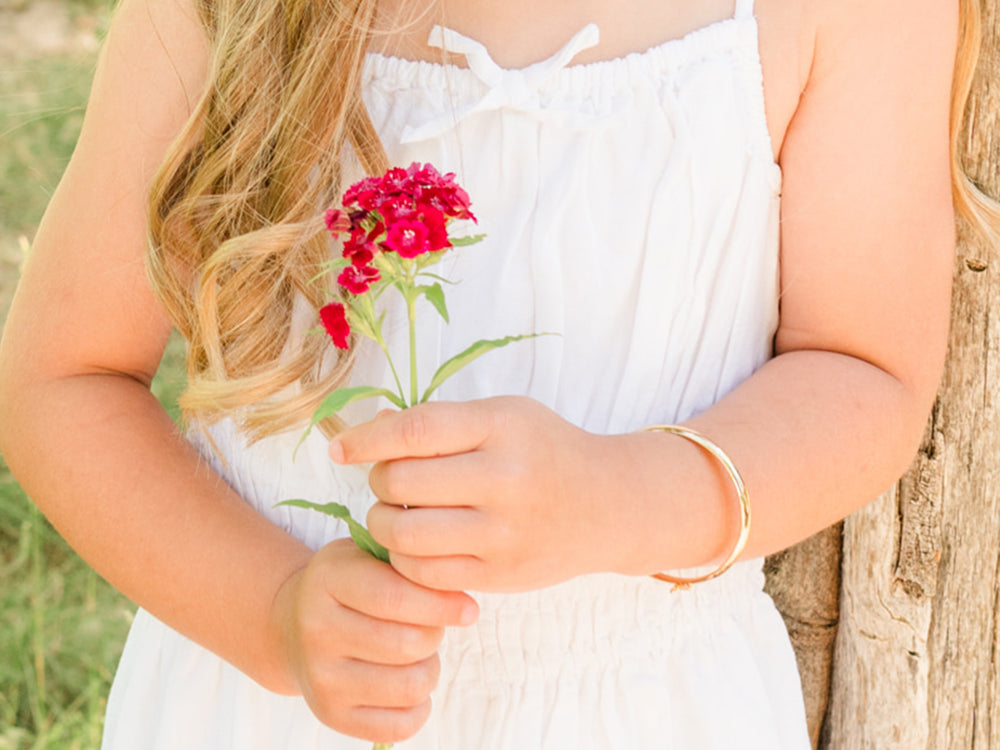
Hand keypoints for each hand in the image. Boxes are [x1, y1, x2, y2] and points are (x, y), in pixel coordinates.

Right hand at [274, 538, 477, 743]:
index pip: (394, 597)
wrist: (294, 626)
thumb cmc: (350, 586)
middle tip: (431, 627)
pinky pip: (400, 725)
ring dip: (429, 668)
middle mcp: (316, 629)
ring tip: (418, 653)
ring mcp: (320, 676)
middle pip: (408, 644)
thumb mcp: (368, 556)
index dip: (440, 604)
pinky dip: (419, 706)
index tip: (469, 608)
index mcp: (327, 579)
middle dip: (435, 634)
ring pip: (410, 685)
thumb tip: (457, 594)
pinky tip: (408, 680)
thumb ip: (408, 562)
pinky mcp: (331, 714)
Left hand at [329, 397, 616, 591]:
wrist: (607, 505)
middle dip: (379, 481)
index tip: (339, 448)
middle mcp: (504, 479)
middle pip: (401, 484)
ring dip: (383, 524)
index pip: (413, 431)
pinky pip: (425, 574)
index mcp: (502, 427)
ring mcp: (503, 532)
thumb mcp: (504, 417)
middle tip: (390, 481)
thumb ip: (441, 422)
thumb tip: (370, 429)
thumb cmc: (545, 450)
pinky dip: (406, 559)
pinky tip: (417, 544)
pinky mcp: (500, 574)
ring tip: (398, 514)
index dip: (365, 439)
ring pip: (404, 536)